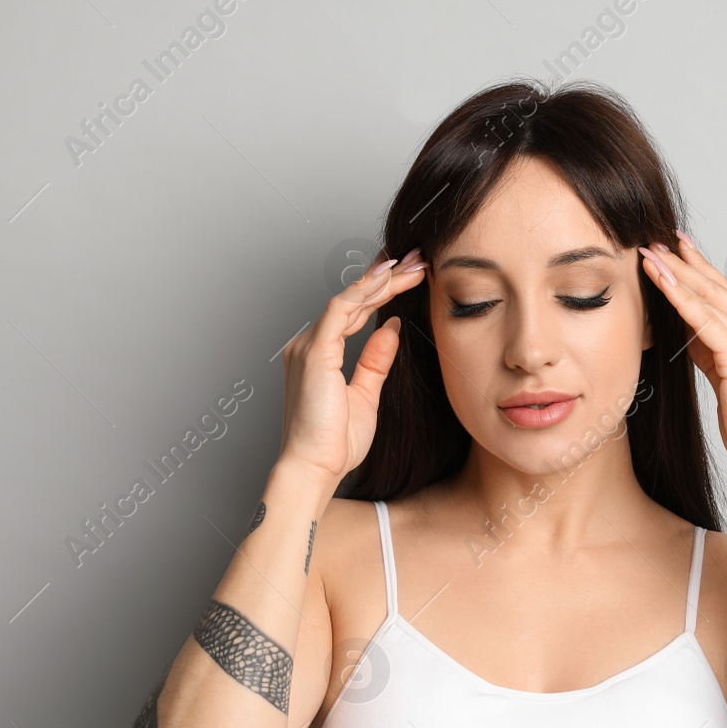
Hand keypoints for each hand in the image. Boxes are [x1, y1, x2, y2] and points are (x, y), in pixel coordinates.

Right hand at [276, 248, 426, 484]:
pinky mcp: (314, 352)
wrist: (314, 468)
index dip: (382, 291)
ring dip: (382, 280)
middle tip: (418, 259)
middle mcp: (309, 345)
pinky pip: (339, 310)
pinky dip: (363, 292)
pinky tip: (387, 280)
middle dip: (387, 277)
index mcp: (319, 355)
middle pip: (352, 300)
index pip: (354, 312)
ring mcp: (308, 346)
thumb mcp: (366, 395)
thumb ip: (376, 360)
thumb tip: (390, 327)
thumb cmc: (334, 443)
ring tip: (413, 265)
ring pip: (348, 299)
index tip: (411, 276)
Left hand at [638, 233, 726, 487]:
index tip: (679, 249)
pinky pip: (703, 319)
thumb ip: (711, 355)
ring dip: (678, 272)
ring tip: (651, 252)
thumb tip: (689, 335)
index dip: (701, 271)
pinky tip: (660, 280)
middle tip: (660, 239)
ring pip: (709, 297)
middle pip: (718, 288)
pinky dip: (679, 296)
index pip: (726, 296)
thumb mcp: (726, 383)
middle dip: (688, 261)